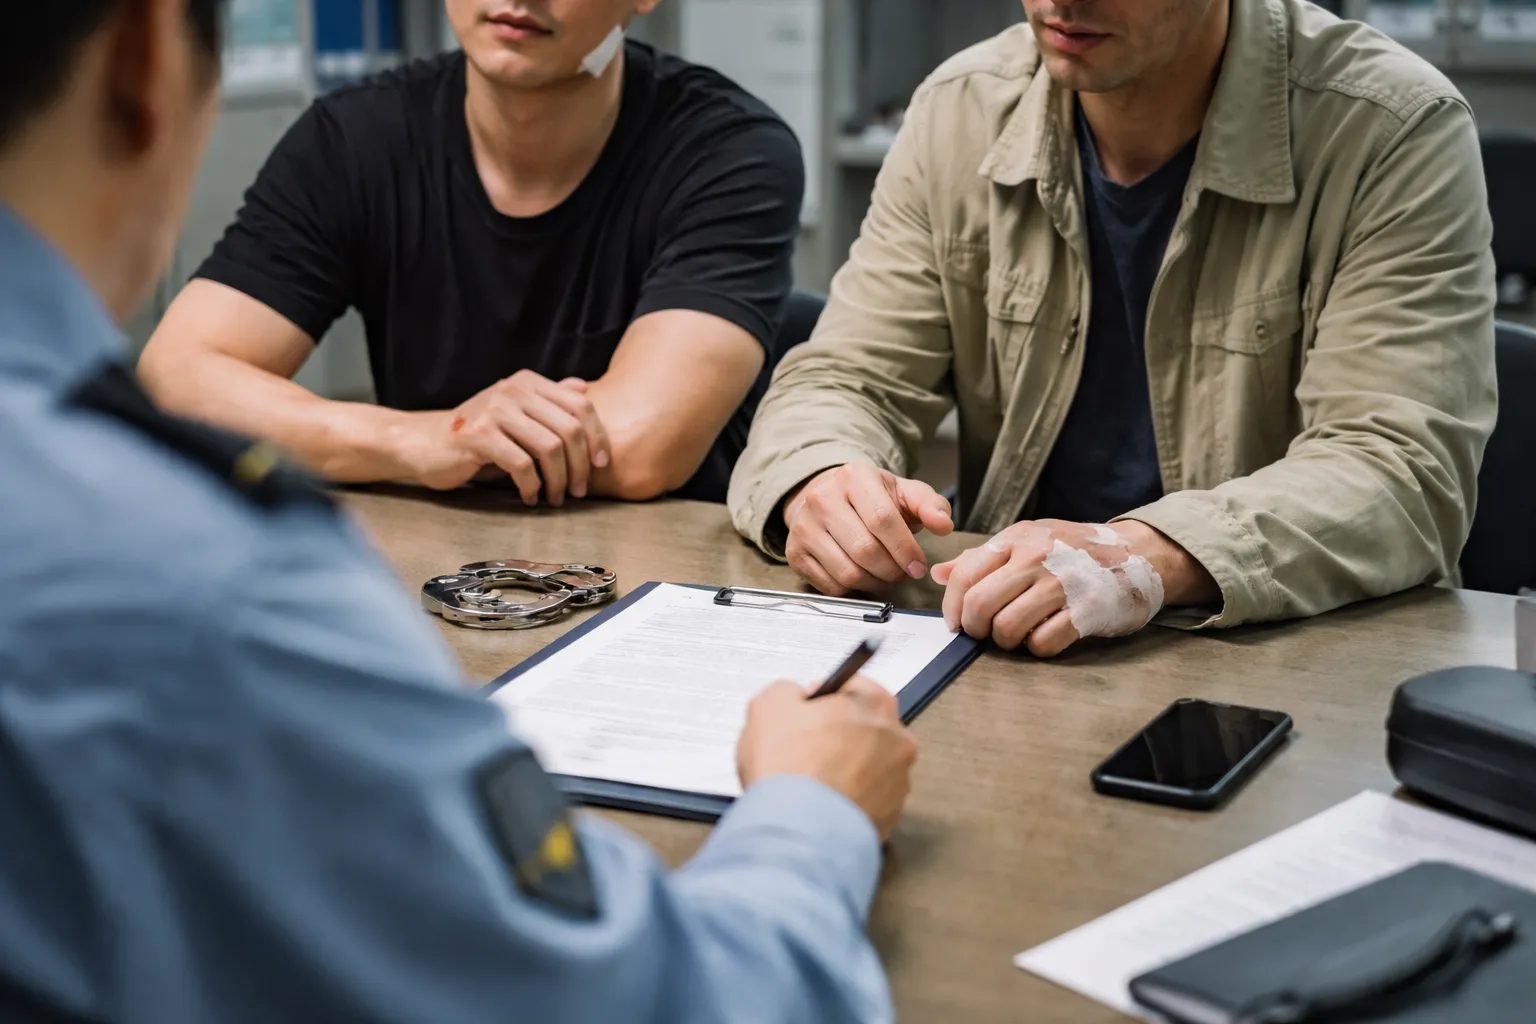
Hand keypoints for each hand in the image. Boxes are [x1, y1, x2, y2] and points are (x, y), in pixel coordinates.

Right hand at [393, 372, 609, 503]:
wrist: (425, 443)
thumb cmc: (479, 433)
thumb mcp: (516, 412)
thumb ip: (548, 400)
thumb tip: (584, 386)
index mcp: (528, 382)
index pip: (580, 405)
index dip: (597, 437)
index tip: (601, 464)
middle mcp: (514, 389)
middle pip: (569, 430)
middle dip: (580, 466)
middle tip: (579, 491)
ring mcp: (495, 410)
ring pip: (549, 448)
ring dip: (558, 480)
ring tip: (556, 498)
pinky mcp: (479, 436)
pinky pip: (521, 465)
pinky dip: (532, 487)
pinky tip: (530, 497)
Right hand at [737, 675, 918, 841]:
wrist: (797, 830)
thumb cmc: (789, 769)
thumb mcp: (769, 704)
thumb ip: (787, 691)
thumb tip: (792, 697)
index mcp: (874, 704)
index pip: (852, 687)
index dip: (823, 698)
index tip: (805, 711)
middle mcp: (896, 741)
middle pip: (865, 728)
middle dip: (837, 735)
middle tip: (803, 748)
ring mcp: (897, 783)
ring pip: (868, 767)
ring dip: (844, 769)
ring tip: (808, 781)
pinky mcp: (889, 818)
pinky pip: (866, 801)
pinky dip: (847, 800)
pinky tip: (818, 803)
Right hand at [782, 463, 954, 595]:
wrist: (827, 496)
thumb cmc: (871, 498)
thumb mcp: (904, 492)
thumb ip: (930, 505)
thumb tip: (944, 525)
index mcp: (853, 477)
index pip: (882, 520)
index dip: (905, 549)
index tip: (918, 566)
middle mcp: (822, 499)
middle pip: (864, 550)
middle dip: (892, 570)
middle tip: (903, 572)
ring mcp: (803, 527)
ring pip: (847, 573)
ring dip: (876, 583)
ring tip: (886, 575)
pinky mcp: (794, 552)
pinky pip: (830, 586)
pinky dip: (854, 590)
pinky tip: (864, 576)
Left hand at [931, 519, 1213, 657]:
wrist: (1140, 554)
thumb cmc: (1076, 551)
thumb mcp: (1028, 541)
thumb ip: (983, 558)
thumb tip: (938, 574)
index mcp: (1017, 539)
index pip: (963, 575)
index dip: (951, 607)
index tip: (956, 623)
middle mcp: (1036, 557)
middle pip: (979, 605)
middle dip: (974, 629)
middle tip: (984, 634)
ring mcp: (1062, 583)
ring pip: (1007, 628)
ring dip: (1005, 642)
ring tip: (1017, 636)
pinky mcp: (1087, 611)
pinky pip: (1043, 643)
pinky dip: (1038, 648)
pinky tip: (1046, 637)